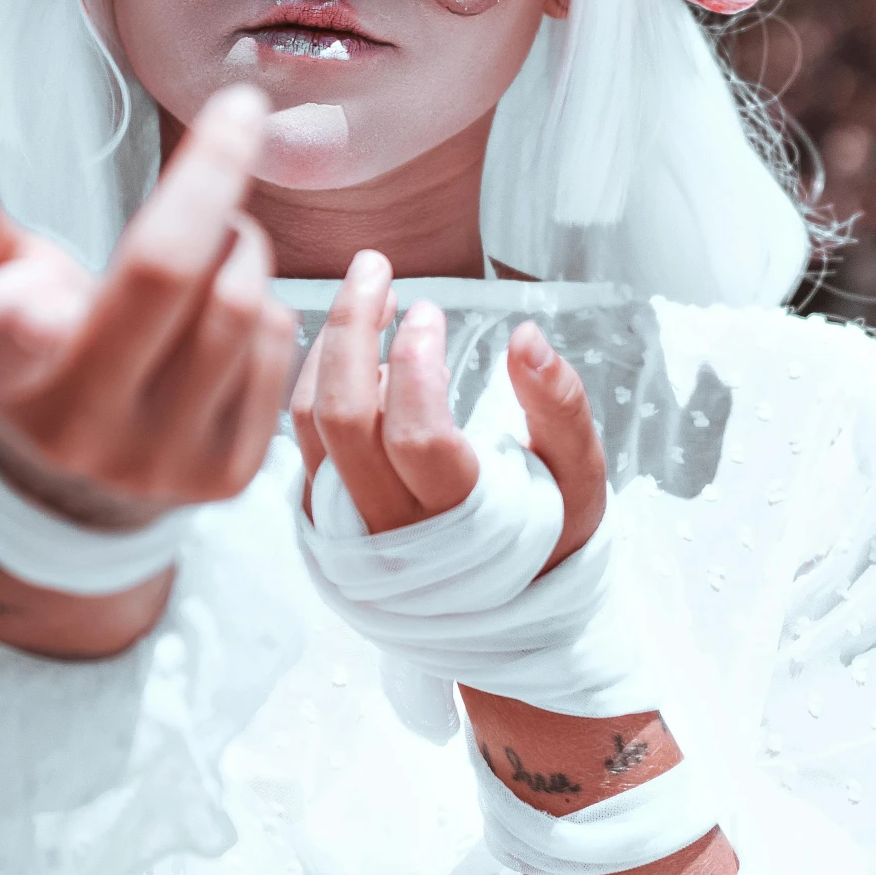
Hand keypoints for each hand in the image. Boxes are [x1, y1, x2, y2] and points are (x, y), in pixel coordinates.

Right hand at [0, 85, 296, 525]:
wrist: (77, 474)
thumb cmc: (28, 343)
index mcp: (8, 373)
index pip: (14, 343)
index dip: (25, 321)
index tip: (44, 300)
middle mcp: (84, 428)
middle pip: (169, 278)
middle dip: (214, 176)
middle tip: (238, 117)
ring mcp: (163, 459)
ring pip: (242, 305)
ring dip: (243, 244)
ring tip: (215, 239)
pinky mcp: (229, 472)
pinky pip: (279, 347)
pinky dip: (265, 306)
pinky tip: (227, 310)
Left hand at [291, 250, 605, 569]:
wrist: (504, 607)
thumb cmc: (550, 530)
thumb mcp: (579, 476)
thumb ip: (560, 407)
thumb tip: (528, 335)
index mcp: (461, 523)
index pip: (417, 437)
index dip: (417, 365)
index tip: (429, 309)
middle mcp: (389, 528)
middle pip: (345, 419)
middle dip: (353, 329)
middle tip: (376, 268)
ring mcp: (345, 523)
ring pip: (308, 424)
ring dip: (329, 346)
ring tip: (367, 293)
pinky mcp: (321, 511)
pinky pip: (296, 436)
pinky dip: (312, 375)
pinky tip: (347, 340)